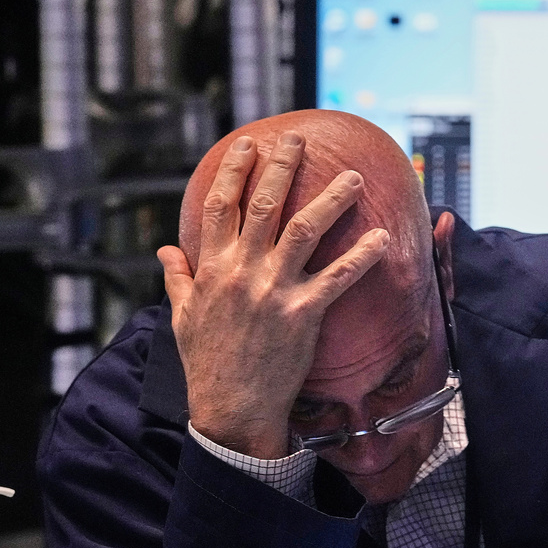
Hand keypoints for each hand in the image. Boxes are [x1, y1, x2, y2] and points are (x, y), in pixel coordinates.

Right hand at [157, 131, 388, 457]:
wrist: (231, 408)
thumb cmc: (207, 363)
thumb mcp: (182, 316)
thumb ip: (177, 277)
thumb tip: (165, 249)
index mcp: (212, 267)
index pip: (220, 205)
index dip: (235, 171)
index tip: (248, 144)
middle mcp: (242, 271)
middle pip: (265, 206)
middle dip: (282, 167)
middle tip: (299, 139)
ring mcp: (274, 290)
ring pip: (305, 230)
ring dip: (332, 199)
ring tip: (355, 177)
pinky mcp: (303, 313)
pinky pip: (338, 277)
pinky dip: (362, 255)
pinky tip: (382, 236)